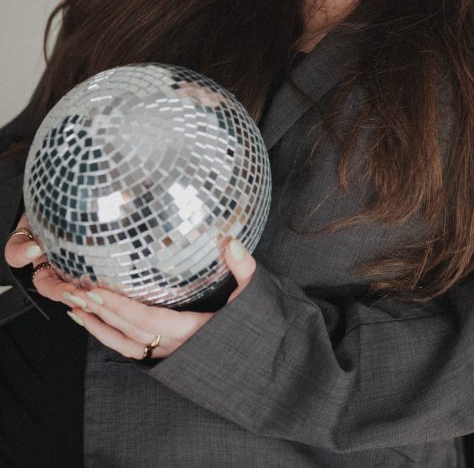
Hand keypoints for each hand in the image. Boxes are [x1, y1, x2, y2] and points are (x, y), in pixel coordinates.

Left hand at [4, 213, 256, 359]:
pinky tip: (93, 320)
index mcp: (190, 333)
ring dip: (97, 325)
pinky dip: (108, 336)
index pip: (145, 319)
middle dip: (98, 311)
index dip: (118, 306)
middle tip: (72, 289)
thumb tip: (230, 241)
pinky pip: (130, 349)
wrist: (266, 368)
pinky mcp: (167, 355)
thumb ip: (243, 270)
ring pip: (123, 344)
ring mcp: (168, 354)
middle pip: (126, 331)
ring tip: (73, 304)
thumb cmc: (258, 332)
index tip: (94, 291)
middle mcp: (173, 348)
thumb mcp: (255, 297)